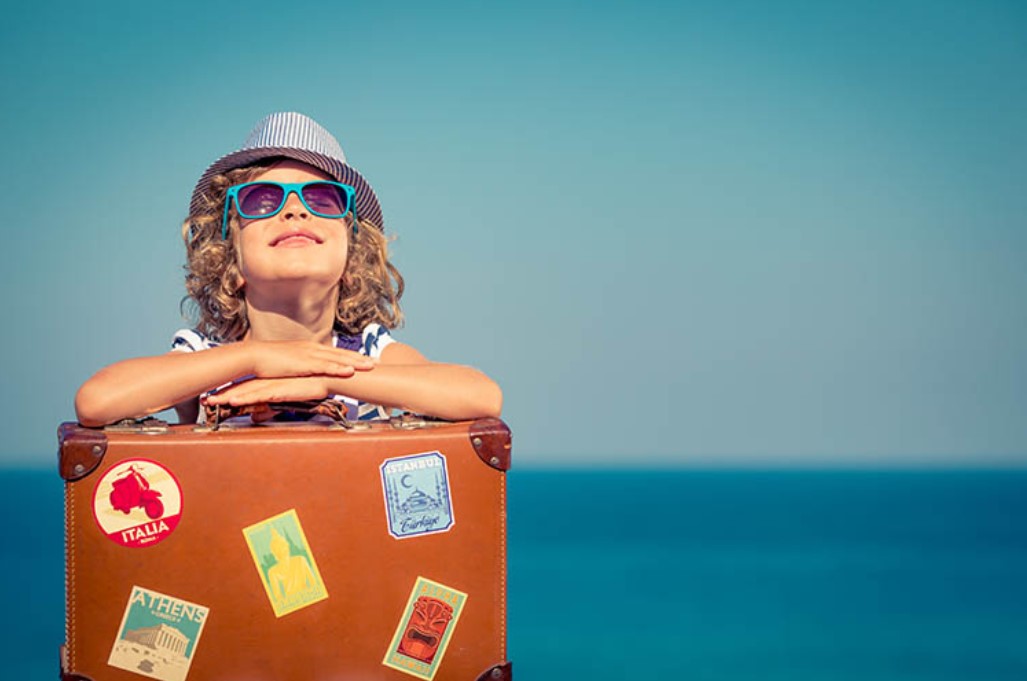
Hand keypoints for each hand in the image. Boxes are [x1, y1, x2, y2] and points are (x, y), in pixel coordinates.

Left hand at [203, 377, 331, 406]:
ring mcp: (273, 384)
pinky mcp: (280, 389)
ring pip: (245, 392)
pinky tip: (232, 402)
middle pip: (239, 388)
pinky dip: (244, 399)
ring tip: (211, 401)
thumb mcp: (290, 397)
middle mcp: (267, 381)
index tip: (212, 398)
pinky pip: (258, 395)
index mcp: (269, 380)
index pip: (244, 387)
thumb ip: (272, 404)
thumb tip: (257, 416)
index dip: (227, 392)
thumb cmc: (313, 385)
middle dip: (221, 395)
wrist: (330, 376)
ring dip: (227, 397)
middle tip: (204, 400)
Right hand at [244, 340, 373, 378]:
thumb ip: (302, 367)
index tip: (367, 359)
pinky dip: (339, 368)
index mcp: (310, 348)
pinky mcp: (303, 363)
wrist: (253, 356)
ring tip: (372, 366)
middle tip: (378, 363)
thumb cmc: (268, 361)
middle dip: (361, 358)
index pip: (336, 353)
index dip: (353, 356)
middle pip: (342, 354)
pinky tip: (351, 371)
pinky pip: (324, 366)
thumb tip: (309, 375)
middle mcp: (313, 349)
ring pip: (337, 359)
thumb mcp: (290, 364)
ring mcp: (309, 355)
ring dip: (356, 362)